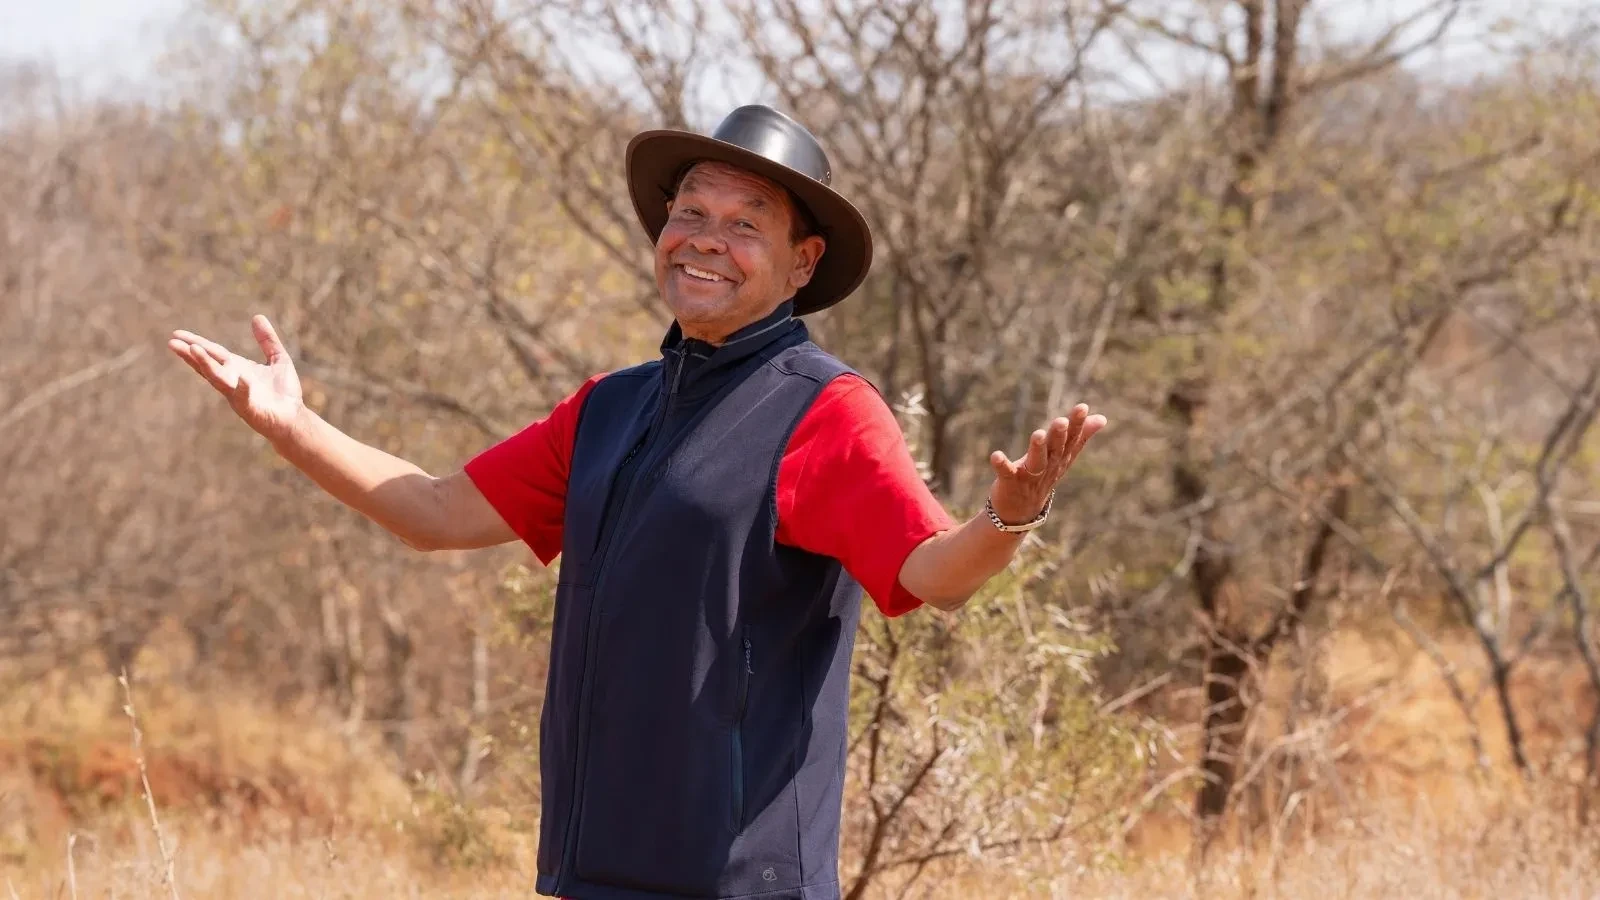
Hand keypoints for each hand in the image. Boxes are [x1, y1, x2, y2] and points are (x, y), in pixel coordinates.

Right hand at [168, 315, 304, 443]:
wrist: (294, 419)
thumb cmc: (284, 392)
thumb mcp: (278, 359)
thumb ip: (267, 340)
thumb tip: (257, 316)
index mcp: (237, 368)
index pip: (213, 353)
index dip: (196, 343)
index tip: (176, 334)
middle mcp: (233, 380)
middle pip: (208, 364)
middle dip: (191, 353)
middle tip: (172, 342)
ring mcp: (239, 395)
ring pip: (218, 379)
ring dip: (206, 365)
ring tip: (193, 350)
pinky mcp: (251, 408)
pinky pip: (245, 397)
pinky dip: (242, 387)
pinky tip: (242, 377)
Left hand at [987, 403, 1105, 525]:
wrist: (1020, 510)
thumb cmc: (1043, 476)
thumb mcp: (1063, 457)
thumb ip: (1081, 436)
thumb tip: (1102, 418)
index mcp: (1060, 457)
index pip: (1072, 439)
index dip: (1077, 424)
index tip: (1082, 407)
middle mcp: (1048, 466)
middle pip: (1055, 449)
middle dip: (1059, 435)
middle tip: (1061, 421)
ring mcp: (1030, 476)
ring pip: (1036, 462)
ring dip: (1037, 449)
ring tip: (1038, 434)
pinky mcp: (1010, 482)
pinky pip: (1006, 473)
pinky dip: (1002, 464)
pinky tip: (995, 455)